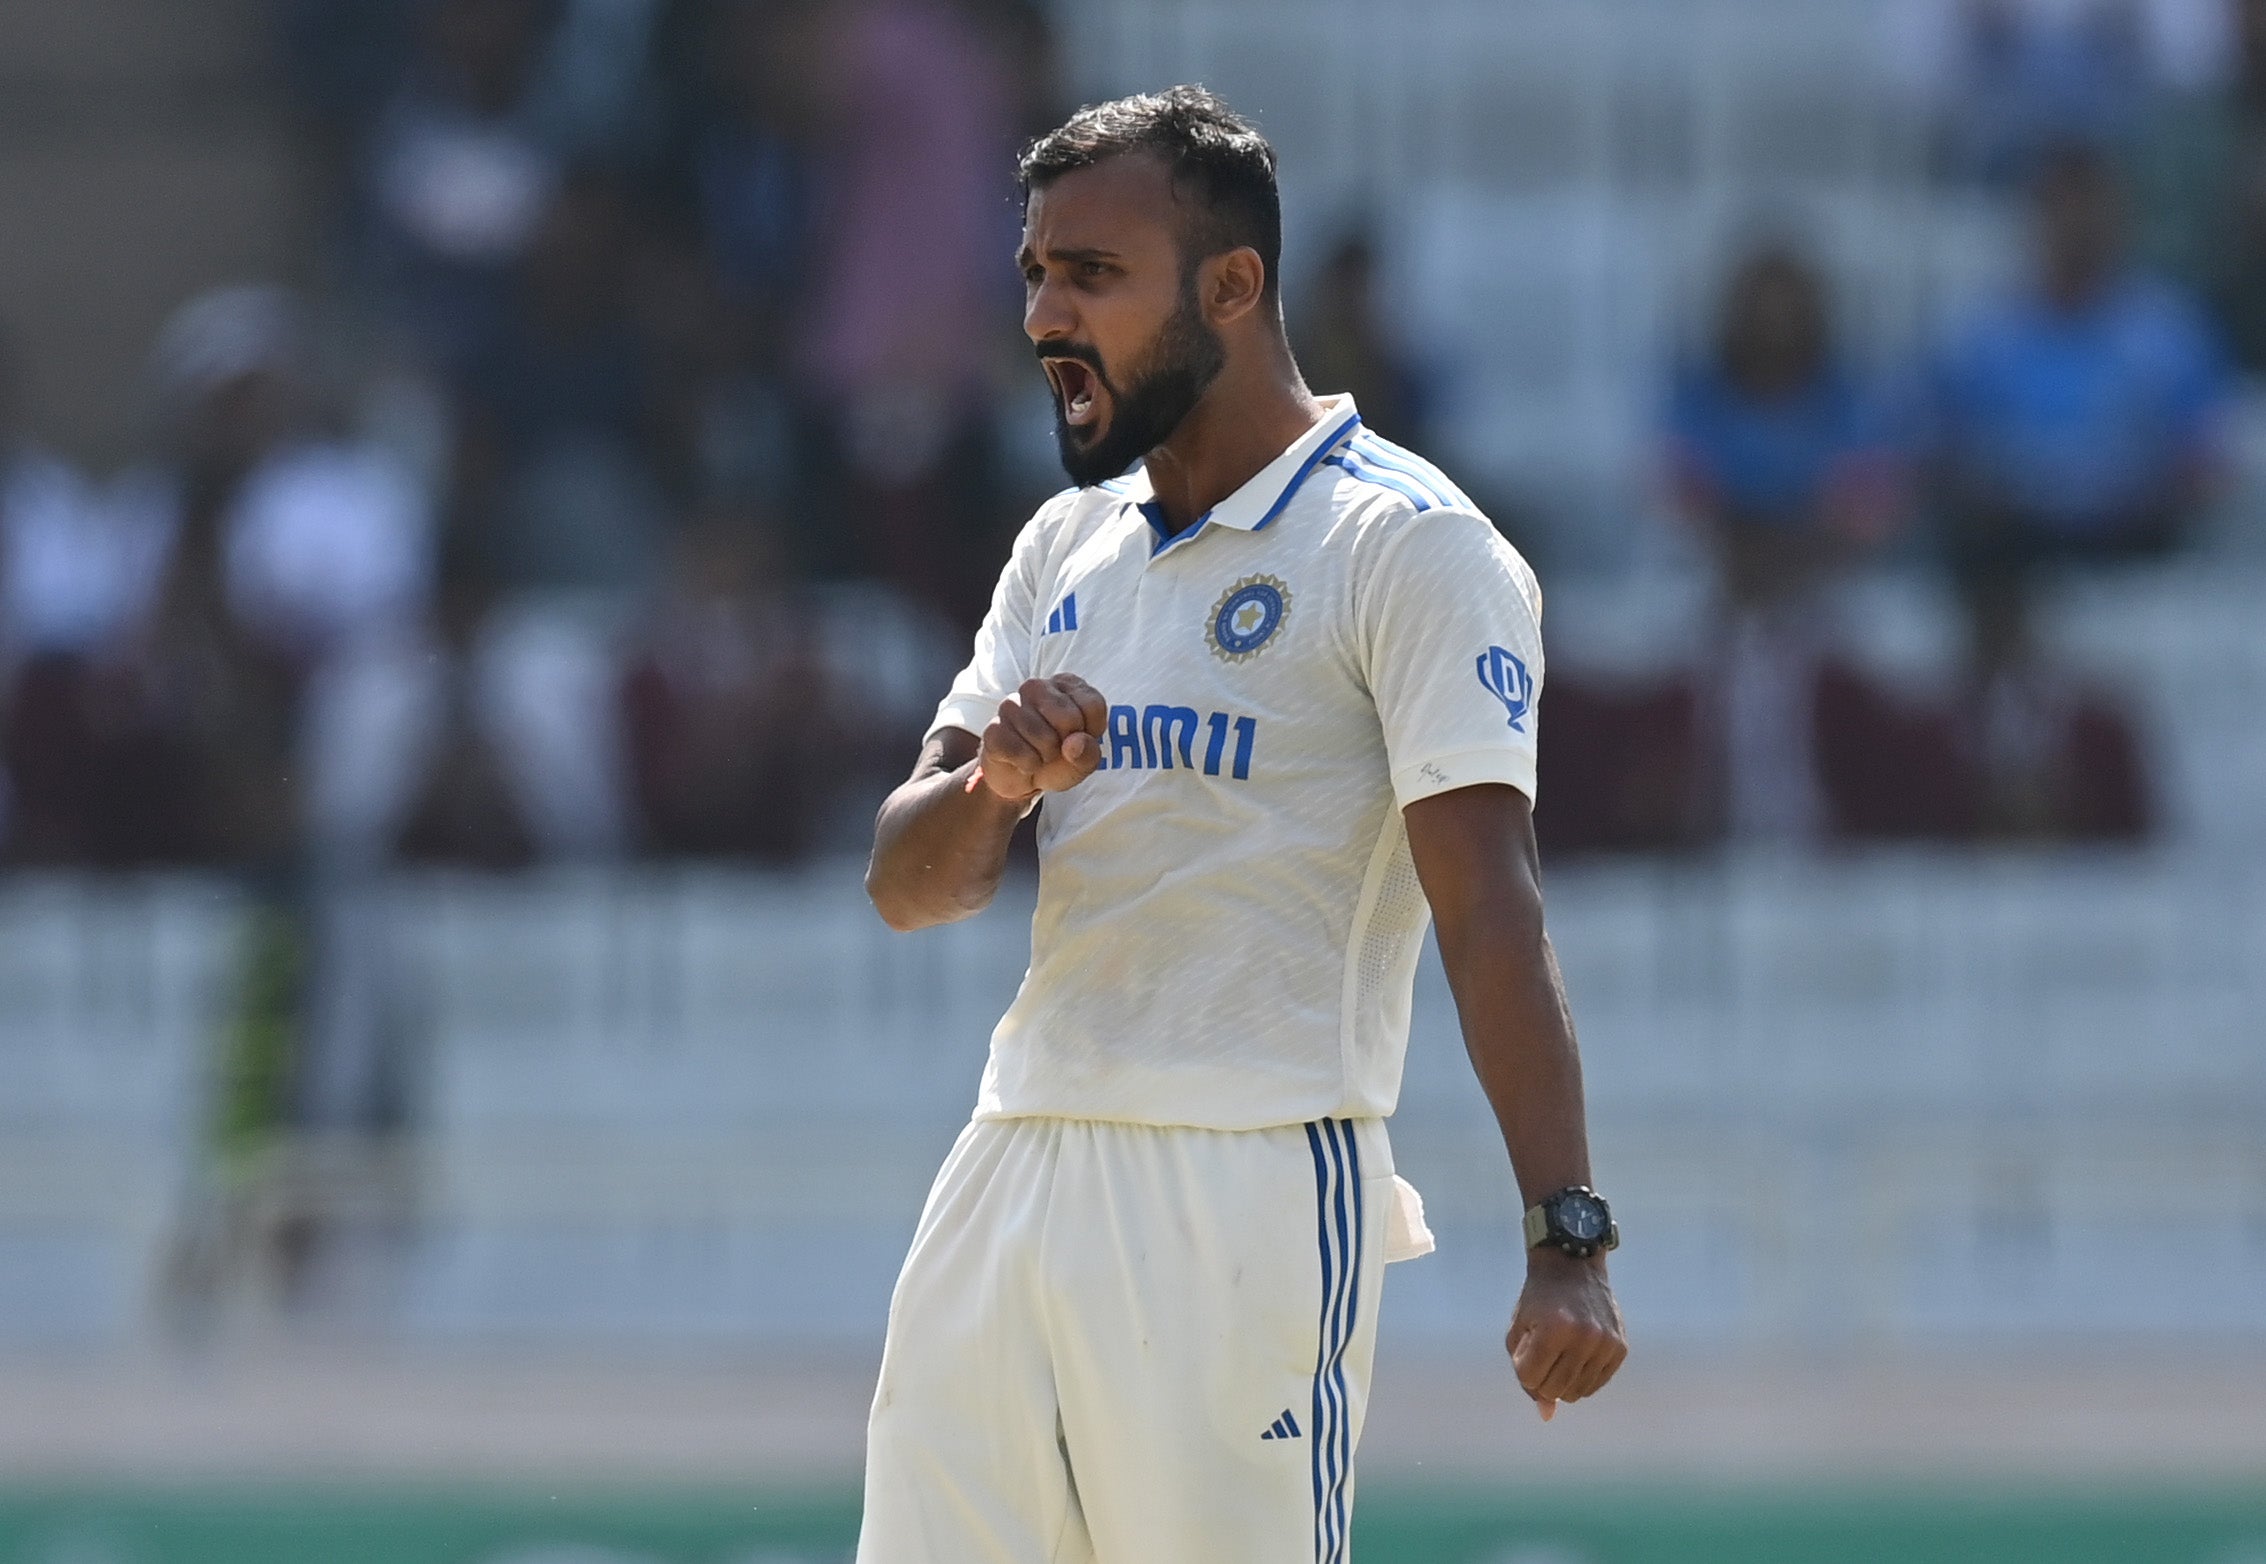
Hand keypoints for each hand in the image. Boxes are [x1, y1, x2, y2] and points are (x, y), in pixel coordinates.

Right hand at [977, 675, 1107, 803]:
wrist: (1022, 779)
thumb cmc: (1058, 760)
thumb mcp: (1084, 760)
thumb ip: (1089, 752)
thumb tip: (1075, 744)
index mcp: (1065, 684)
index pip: (1092, 704)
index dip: (1091, 732)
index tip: (1079, 737)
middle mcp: (1036, 687)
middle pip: (1069, 718)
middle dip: (1067, 745)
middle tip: (1056, 748)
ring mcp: (1010, 705)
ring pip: (1044, 738)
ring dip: (1046, 757)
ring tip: (1039, 754)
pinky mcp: (993, 729)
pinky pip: (1021, 753)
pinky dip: (1028, 766)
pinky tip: (1022, 761)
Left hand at [1507, 1251, 1625, 1421]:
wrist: (1572, 1266)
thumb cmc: (1538, 1301)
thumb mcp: (1520, 1331)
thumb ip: (1525, 1374)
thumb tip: (1547, 1416)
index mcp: (1554, 1329)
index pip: (1530, 1379)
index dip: (1523, 1367)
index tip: (1527, 1347)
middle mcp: (1584, 1337)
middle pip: (1554, 1391)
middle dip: (1542, 1378)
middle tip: (1543, 1352)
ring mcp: (1606, 1343)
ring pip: (1577, 1393)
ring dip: (1562, 1381)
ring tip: (1559, 1352)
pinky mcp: (1620, 1348)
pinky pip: (1596, 1384)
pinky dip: (1581, 1378)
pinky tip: (1576, 1355)